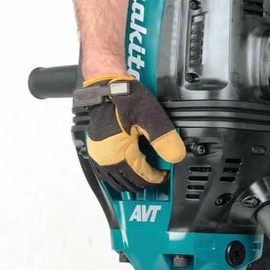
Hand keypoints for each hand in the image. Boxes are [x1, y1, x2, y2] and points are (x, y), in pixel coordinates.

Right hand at [84, 75, 185, 191]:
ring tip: (141, 179)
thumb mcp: (150, 117)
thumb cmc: (126, 99)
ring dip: (129, 183)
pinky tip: (122, 174)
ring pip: (114, 180)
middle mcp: (107, 159)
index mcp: (121, 153)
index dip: (155, 178)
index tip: (163, 175)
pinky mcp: (93, 149)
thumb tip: (176, 155)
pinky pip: (104, 173)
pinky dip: (115, 177)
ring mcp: (98, 155)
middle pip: (128, 182)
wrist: (106, 87)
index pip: (142, 175)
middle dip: (144, 182)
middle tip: (156, 177)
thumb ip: (164, 138)